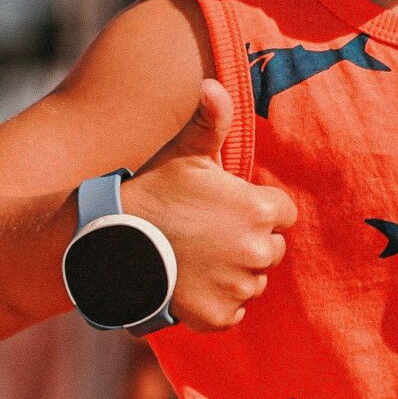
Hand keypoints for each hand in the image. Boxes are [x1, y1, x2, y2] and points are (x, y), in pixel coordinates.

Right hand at [121, 79, 296, 330]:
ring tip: (197, 258)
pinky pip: (234, 310)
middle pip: (271, 249)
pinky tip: (192, 283)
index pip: (283, 214)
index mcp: (258, 209)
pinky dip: (217, 303)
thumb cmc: (153, 192)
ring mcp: (238, 286)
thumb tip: (213, 83)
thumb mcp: (185, 154)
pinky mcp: (219, 315)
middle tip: (208, 234)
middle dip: (248, 242)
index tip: (227, 209)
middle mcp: (256, 250)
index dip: (257, 210)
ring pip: (253, 281)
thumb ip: (210, 120)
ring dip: (234, 274)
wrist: (114, 241)